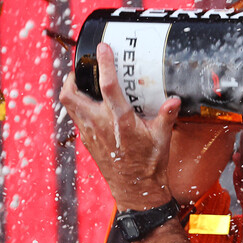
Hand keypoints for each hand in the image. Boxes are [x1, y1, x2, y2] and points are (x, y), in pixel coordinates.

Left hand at [59, 42, 179, 210]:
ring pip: (68, 104)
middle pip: (71, 93)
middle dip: (73, 76)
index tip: (104, 48)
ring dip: (72, 89)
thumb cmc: (150, 167)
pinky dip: (78, 105)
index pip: (109, 87)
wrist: (136, 193)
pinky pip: (75, 117)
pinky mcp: (87, 141)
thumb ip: (166, 116)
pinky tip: (91, 105)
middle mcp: (100, 125)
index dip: (105, 65)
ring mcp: (90, 133)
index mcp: (121, 122)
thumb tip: (174, 100)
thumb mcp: (162, 139)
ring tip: (84, 83)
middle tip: (84, 69)